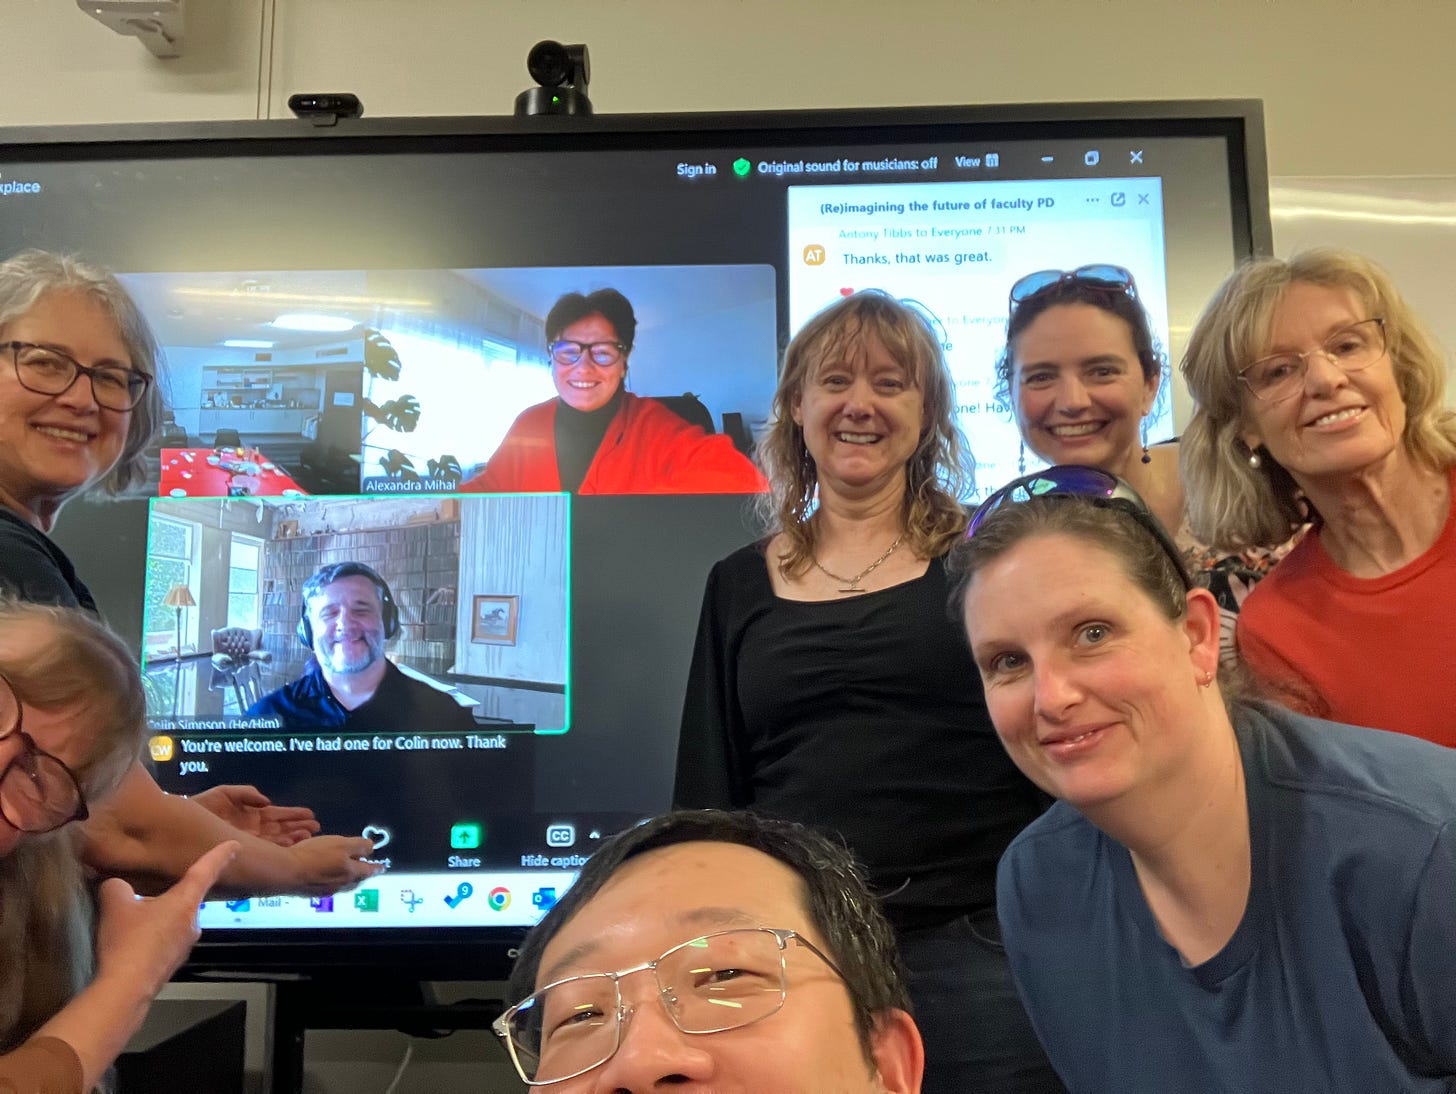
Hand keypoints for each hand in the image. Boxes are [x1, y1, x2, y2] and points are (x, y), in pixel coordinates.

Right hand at [94, 840, 239, 996]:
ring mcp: (185, 946)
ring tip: (128, 928)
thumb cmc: (128, 940)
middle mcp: (193, 922)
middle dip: (164, 898)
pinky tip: (131, 946)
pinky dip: (151, 939)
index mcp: (185, 902)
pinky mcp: (173, 964)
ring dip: (156, 920)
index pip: (206, 871)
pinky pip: (165, 942)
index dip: (219, 855)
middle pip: (183, 899)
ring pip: (172, 922)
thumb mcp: (115, 903)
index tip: (234, 845)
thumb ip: (117, 886)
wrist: (126, 988)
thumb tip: (117, 886)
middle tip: (138, 902)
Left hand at [188, 784, 319, 845]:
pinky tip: (292, 848)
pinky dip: (278, 848)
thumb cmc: (200, 807)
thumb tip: (266, 800)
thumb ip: (245, 793)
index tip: (310, 816)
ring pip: (276, 840)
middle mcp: (253, 829)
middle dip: (298, 827)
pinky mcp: (240, 849)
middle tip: (316, 828)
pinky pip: (263, 849)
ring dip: (293, 838)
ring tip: (309, 837)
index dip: (294, 815)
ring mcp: (248, 840)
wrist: (177, 826)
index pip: (277, 815)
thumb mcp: (223, 793)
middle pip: (281, 828)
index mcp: (251, 814)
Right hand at [284, 835, 384, 896]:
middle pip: (355, 880)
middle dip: (362, 874)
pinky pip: (325, 885)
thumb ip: (359, 846)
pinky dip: (330, 879)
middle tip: (366, 870)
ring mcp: (324, 889)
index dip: (376, 867)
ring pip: (341, 884)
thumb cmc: (312, 858)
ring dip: (346, 878)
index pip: (369, 871)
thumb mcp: (342, 844)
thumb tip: (371, 847)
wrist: (285, 872)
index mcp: (350, 873)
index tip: (381, 867)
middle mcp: (339, 885)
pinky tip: (324, 874)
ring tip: (346, 872)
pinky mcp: (309, 890)